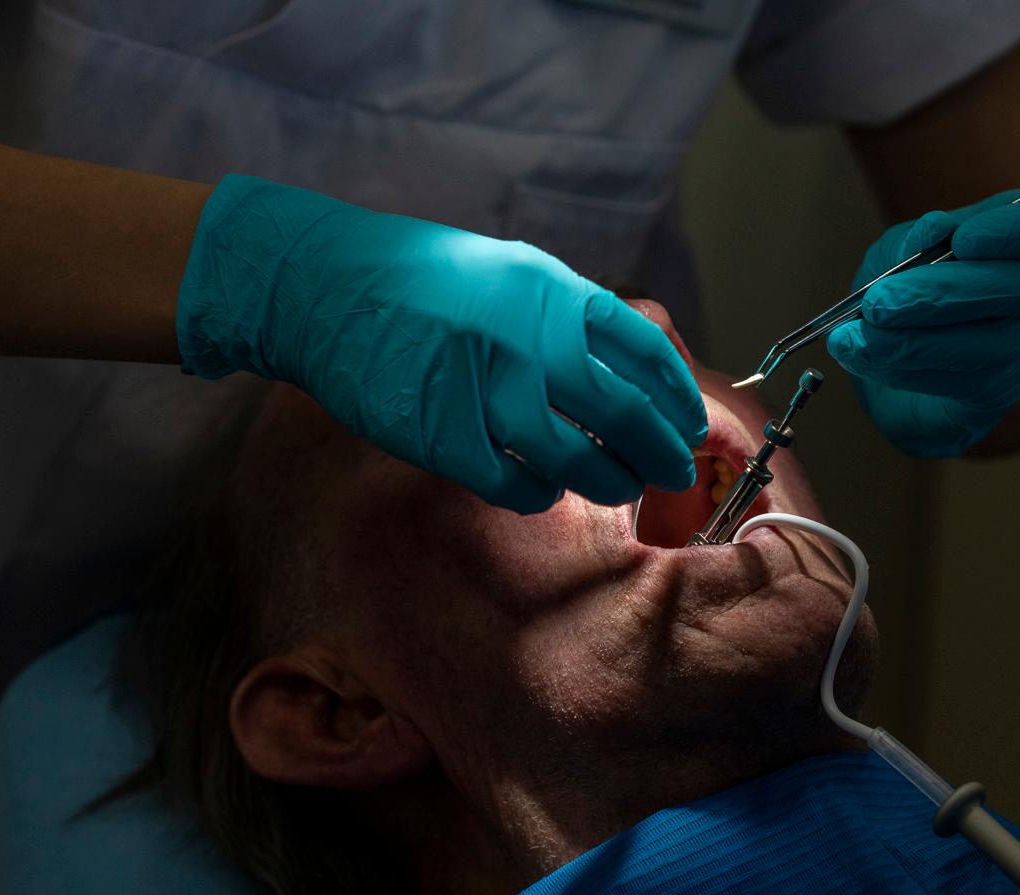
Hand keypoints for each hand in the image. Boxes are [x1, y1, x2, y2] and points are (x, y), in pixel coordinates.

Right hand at [176, 175, 706, 512]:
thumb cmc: (426, 283)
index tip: (690, 424)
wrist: (329, 289)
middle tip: (672, 472)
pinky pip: (513, 484)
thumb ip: (570, 318)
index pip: (643, 352)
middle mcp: (529, 339)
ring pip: (574, 458)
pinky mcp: (444, 436)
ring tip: (615, 487)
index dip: (676, 397)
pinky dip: (538, 494)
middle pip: (622, 413)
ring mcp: (486, 390)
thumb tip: (633, 373)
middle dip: (658, 452)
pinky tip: (544, 491)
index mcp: (552, 293)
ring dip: (605, 481)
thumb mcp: (512, 275)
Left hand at [826, 189, 1019, 457]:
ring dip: (911, 341)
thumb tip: (934, 229)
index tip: (963, 240)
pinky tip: (860, 355)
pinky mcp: (998, 390)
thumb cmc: (913, 285)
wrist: (902, 355)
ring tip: (854, 335)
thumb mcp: (904, 248)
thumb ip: (916, 237)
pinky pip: (955, 381)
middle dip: (940, 296)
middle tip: (879, 303)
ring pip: (984, 345)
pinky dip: (899, 368)